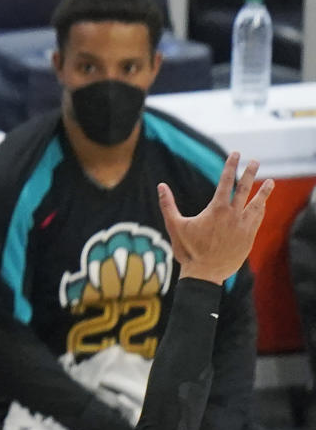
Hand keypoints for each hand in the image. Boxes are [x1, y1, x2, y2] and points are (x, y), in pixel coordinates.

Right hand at [157, 152, 272, 283]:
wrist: (204, 275)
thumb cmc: (188, 251)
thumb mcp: (174, 226)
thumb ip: (168, 205)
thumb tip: (160, 186)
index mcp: (216, 209)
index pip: (226, 182)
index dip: (231, 166)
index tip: (235, 154)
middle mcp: (233, 215)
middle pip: (244, 189)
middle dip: (250, 173)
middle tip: (255, 161)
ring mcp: (243, 227)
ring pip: (257, 205)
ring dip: (263, 192)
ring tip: (270, 182)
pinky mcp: (248, 239)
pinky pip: (257, 220)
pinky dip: (260, 210)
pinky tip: (263, 205)